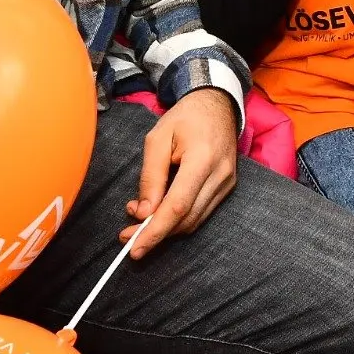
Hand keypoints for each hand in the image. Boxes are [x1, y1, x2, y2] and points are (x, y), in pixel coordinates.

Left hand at [121, 87, 239, 257]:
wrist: (218, 105)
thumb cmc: (185, 118)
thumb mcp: (157, 139)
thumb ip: (150, 177)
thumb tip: (142, 212)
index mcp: (202, 159)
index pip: (178, 205)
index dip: (156, 230)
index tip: (135, 248)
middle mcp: (219, 176)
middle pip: (187, 219)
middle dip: (155, 233)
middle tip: (126, 235)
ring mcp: (226, 183)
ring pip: (194, 221)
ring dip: (166, 228)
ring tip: (138, 221)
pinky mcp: (227, 188)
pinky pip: (201, 213)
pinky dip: (178, 219)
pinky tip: (159, 212)